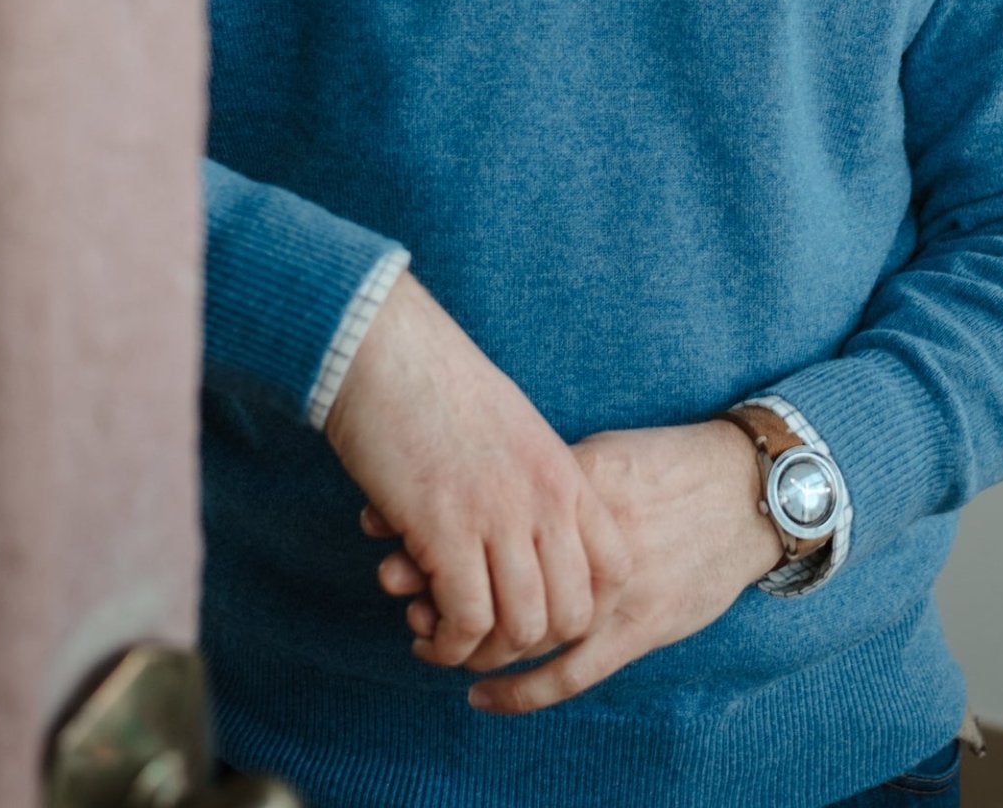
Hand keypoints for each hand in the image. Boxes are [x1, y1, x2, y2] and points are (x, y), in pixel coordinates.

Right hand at [324, 272, 629, 668]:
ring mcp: (499, 516)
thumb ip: (533, 481)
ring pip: (520, 628)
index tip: (539, 612)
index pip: (614, 569)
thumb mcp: (514, 430)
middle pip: (570, 614)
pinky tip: (425, 635)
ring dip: (483, 651)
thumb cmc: (438, 386)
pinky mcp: (446, 530)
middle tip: (488, 637)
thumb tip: (527, 535)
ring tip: (450, 640)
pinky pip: (466, 621)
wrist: (387, 352)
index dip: (584, 609)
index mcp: (564, 473)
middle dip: (529, 643)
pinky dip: (447, 644)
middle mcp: (543, 499)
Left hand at [368, 420, 782, 710]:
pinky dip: (521, 690)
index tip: (384, 523)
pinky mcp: (639, 631)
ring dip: (469, 636)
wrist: (747, 492)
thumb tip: (468, 465)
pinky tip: (479, 692)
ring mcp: (614, 592)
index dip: (429, 520)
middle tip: (393, 582)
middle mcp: (588, 541)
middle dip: (435, 580)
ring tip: (426, 632)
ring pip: (524, 630)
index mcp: (576, 484)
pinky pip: (570, 674)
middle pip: (494, 571)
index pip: (485, 508)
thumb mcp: (601, 450)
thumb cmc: (667, 464)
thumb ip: (545, 469)